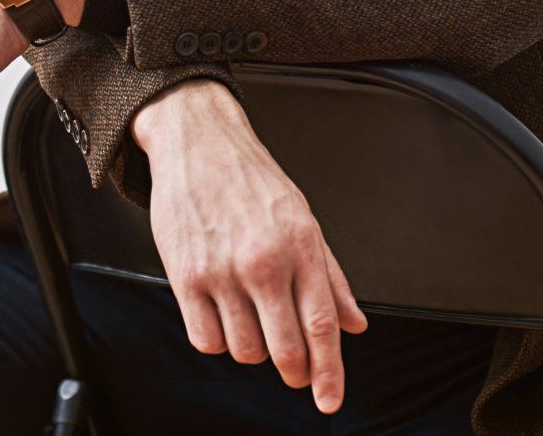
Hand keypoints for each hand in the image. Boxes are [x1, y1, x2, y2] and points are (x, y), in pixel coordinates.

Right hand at [131, 79, 369, 413]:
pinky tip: (221, 314)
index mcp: (302, 246)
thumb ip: (331, 276)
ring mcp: (223, 271)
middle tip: (293, 371)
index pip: (323, 325)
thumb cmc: (252, 180)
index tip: (330, 400)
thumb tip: (356, 323)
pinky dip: (216, 339)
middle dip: (293, 372)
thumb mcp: (304, 218)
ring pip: (245, 351)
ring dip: (251, 348)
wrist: (199, 142)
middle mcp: (265, 261)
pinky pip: (205, 340)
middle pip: (286, 350)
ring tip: (249, 317)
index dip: (330, 371)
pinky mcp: (186, 276)